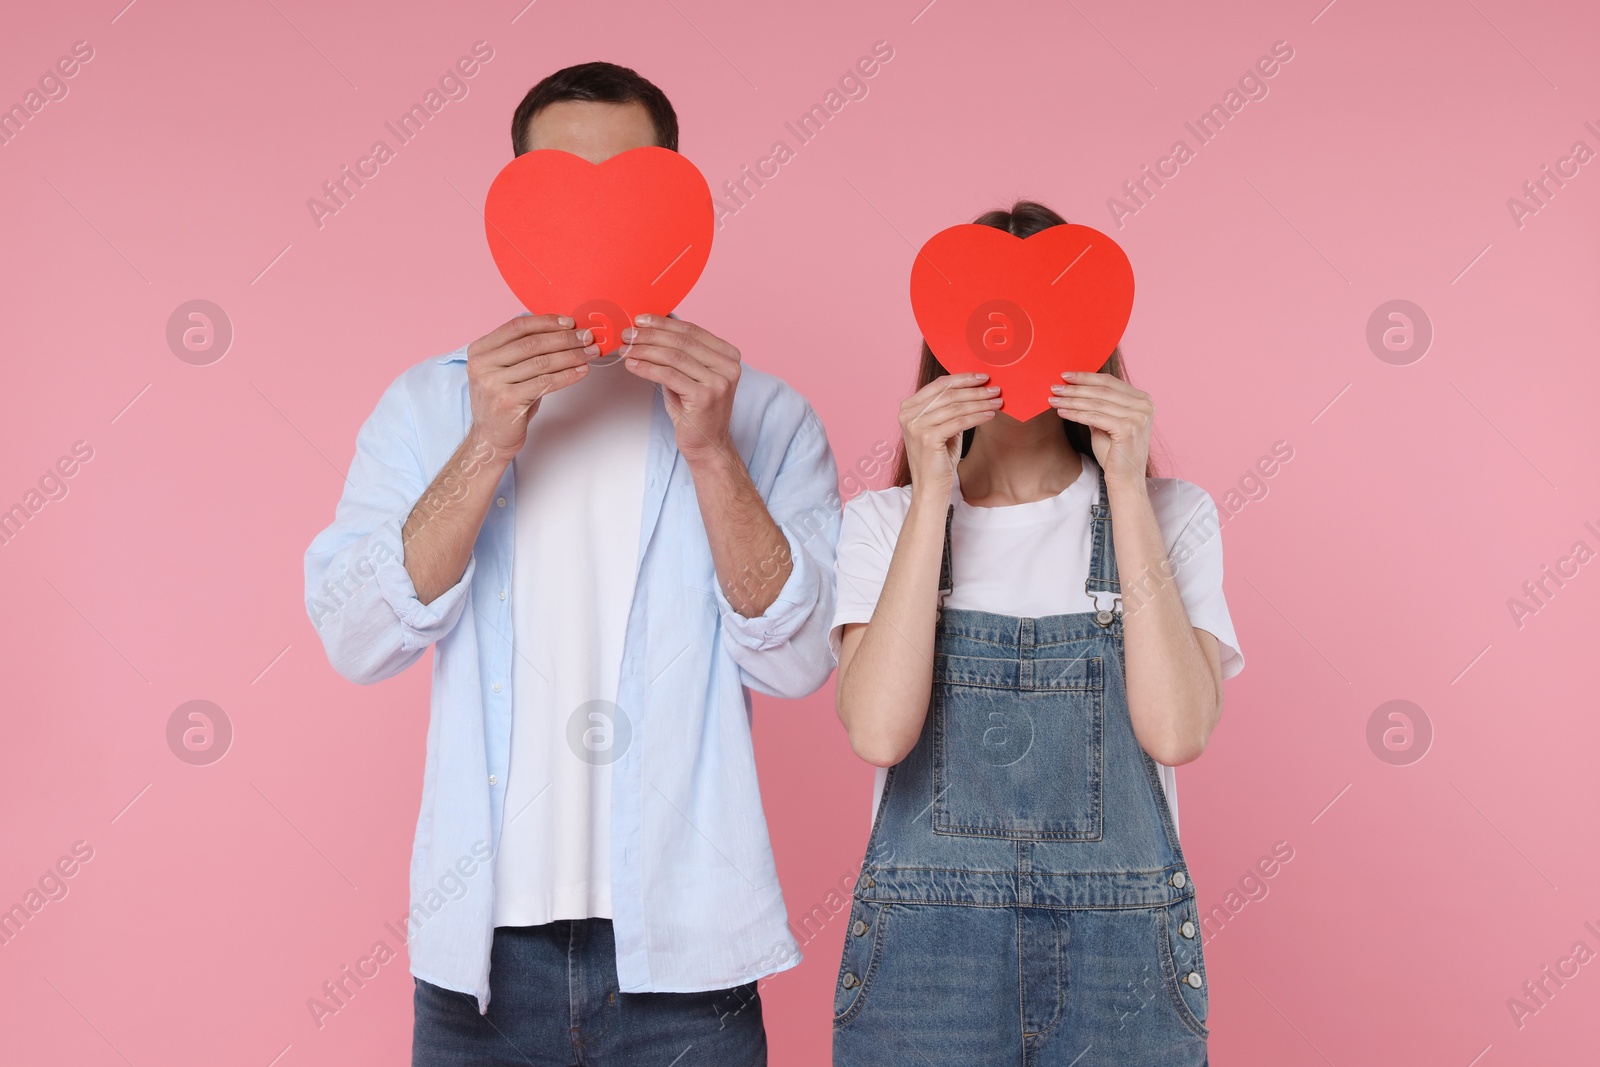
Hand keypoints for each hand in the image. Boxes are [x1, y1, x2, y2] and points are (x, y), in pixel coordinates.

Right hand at [466, 314, 597, 456]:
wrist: (491, 437)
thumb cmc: (504, 401)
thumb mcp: (506, 370)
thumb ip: (523, 350)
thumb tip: (562, 331)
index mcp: (479, 350)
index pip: (517, 326)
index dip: (546, 322)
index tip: (570, 323)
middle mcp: (482, 364)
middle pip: (531, 343)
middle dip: (564, 338)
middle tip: (586, 337)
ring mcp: (492, 383)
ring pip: (541, 362)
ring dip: (571, 356)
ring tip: (590, 353)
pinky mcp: (507, 401)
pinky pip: (545, 383)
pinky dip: (567, 376)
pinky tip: (581, 371)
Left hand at [618, 315, 739, 464]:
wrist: (707, 444)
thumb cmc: (695, 410)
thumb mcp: (690, 375)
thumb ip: (680, 353)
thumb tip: (651, 328)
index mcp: (728, 355)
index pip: (692, 330)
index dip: (664, 323)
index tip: (640, 319)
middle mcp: (728, 366)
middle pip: (682, 342)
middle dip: (650, 335)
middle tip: (627, 333)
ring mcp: (719, 382)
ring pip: (673, 357)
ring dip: (644, 350)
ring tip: (626, 348)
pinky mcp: (705, 397)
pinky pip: (668, 375)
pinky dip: (647, 368)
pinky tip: (632, 365)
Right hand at [898, 373, 1002, 497]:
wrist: (930, 487)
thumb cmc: (938, 457)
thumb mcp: (942, 426)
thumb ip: (949, 407)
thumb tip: (975, 387)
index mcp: (908, 407)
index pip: (938, 385)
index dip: (962, 378)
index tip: (983, 377)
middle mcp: (908, 415)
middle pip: (948, 394)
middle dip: (975, 390)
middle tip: (995, 389)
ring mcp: (916, 426)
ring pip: (955, 407)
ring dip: (980, 403)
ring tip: (997, 402)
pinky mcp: (927, 439)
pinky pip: (959, 422)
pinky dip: (977, 417)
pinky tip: (990, 416)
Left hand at [1048, 370, 1152, 484]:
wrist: (1125, 479)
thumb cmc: (1114, 452)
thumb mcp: (1106, 422)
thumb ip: (1097, 404)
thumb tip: (1074, 387)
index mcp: (1142, 399)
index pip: (1110, 381)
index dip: (1086, 377)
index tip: (1065, 375)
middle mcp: (1144, 405)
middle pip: (1102, 390)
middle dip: (1075, 388)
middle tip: (1055, 387)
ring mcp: (1138, 416)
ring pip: (1096, 403)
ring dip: (1072, 400)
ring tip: (1053, 399)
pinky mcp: (1129, 428)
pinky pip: (1094, 417)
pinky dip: (1075, 413)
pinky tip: (1061, 412)